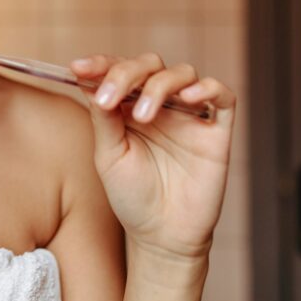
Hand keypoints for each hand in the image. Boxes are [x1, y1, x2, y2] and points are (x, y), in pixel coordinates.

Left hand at [69, 53, 236, 259]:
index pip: (117, 70)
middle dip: (126, 73)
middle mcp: (160, 104)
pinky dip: (209, 88)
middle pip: (149, 64)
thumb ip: (104, 119)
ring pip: (183, 73)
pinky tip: (189, 99)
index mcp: (129, 105)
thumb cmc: (132, 196)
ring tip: (143, 116)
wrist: (162, 236)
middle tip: (109, 98)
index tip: (77, 68)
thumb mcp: (109, 156)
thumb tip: (92, 83)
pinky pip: (223, 96)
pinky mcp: (216, 130)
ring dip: (159, 85)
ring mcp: (189, 114)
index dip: (99, 64)